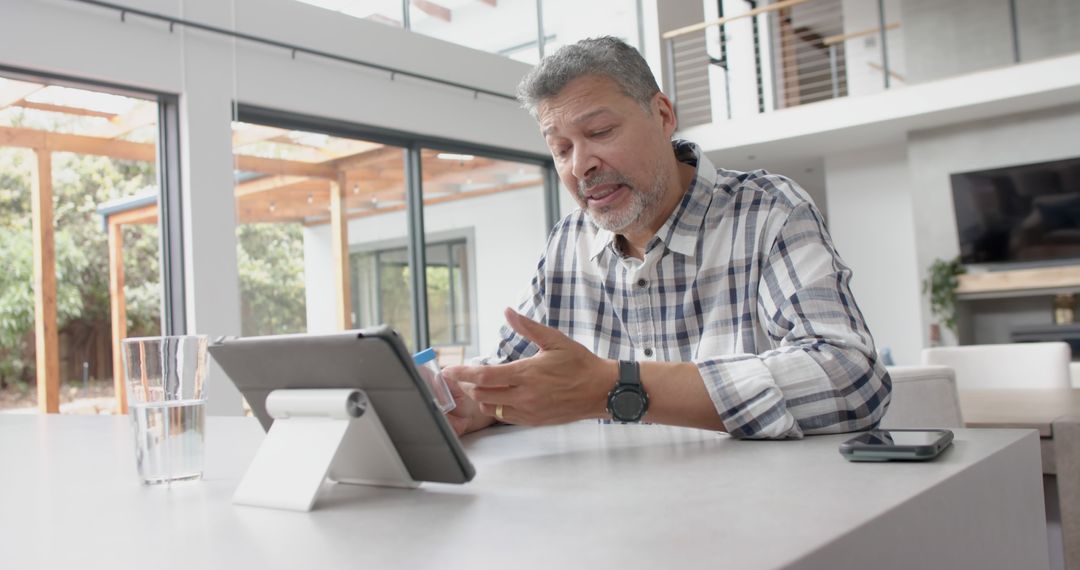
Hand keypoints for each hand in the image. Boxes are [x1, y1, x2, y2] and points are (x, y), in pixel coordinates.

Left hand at [441, 308, 615, 425]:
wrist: (601, 391)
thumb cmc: (580, 364)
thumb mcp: (555, 340)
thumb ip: (527, 327)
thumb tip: (507, 312)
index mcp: (527, 373)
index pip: (485, 376)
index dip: (463, 374)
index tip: (449, 370)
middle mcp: (525, 395)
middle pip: (482, 394)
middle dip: (468, 385)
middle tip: (461, 376)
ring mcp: (529, 411)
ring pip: (491, 408)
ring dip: (481, 396)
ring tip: (481, 384)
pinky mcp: (534, 421)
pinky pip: (505, 417)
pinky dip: (497, 407)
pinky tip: (500, 396)